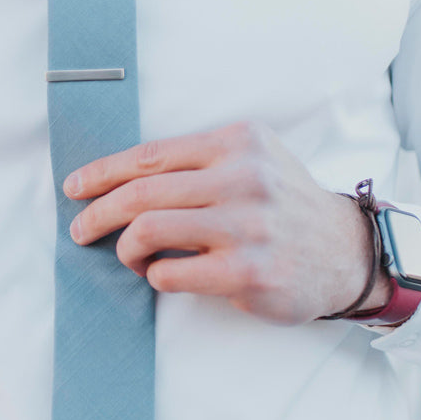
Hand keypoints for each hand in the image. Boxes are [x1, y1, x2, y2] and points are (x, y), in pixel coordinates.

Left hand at [62, 120, 391, 324]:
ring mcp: (247, 226)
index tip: (75, 188)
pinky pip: (169, 274)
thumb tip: (119, 179)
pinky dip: (156, 277)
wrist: (345, 253)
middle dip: (97, 214)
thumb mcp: (252, 162)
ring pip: (146, 232)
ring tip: (134, 258)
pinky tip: (165, 276)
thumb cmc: (284, 208)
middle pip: (140, 194)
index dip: (102, 173)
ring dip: (126, 250)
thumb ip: (198, 163)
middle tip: (81, 231)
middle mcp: (243, 178)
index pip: (149, 156)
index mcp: (237, 143)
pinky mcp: (248, 271)